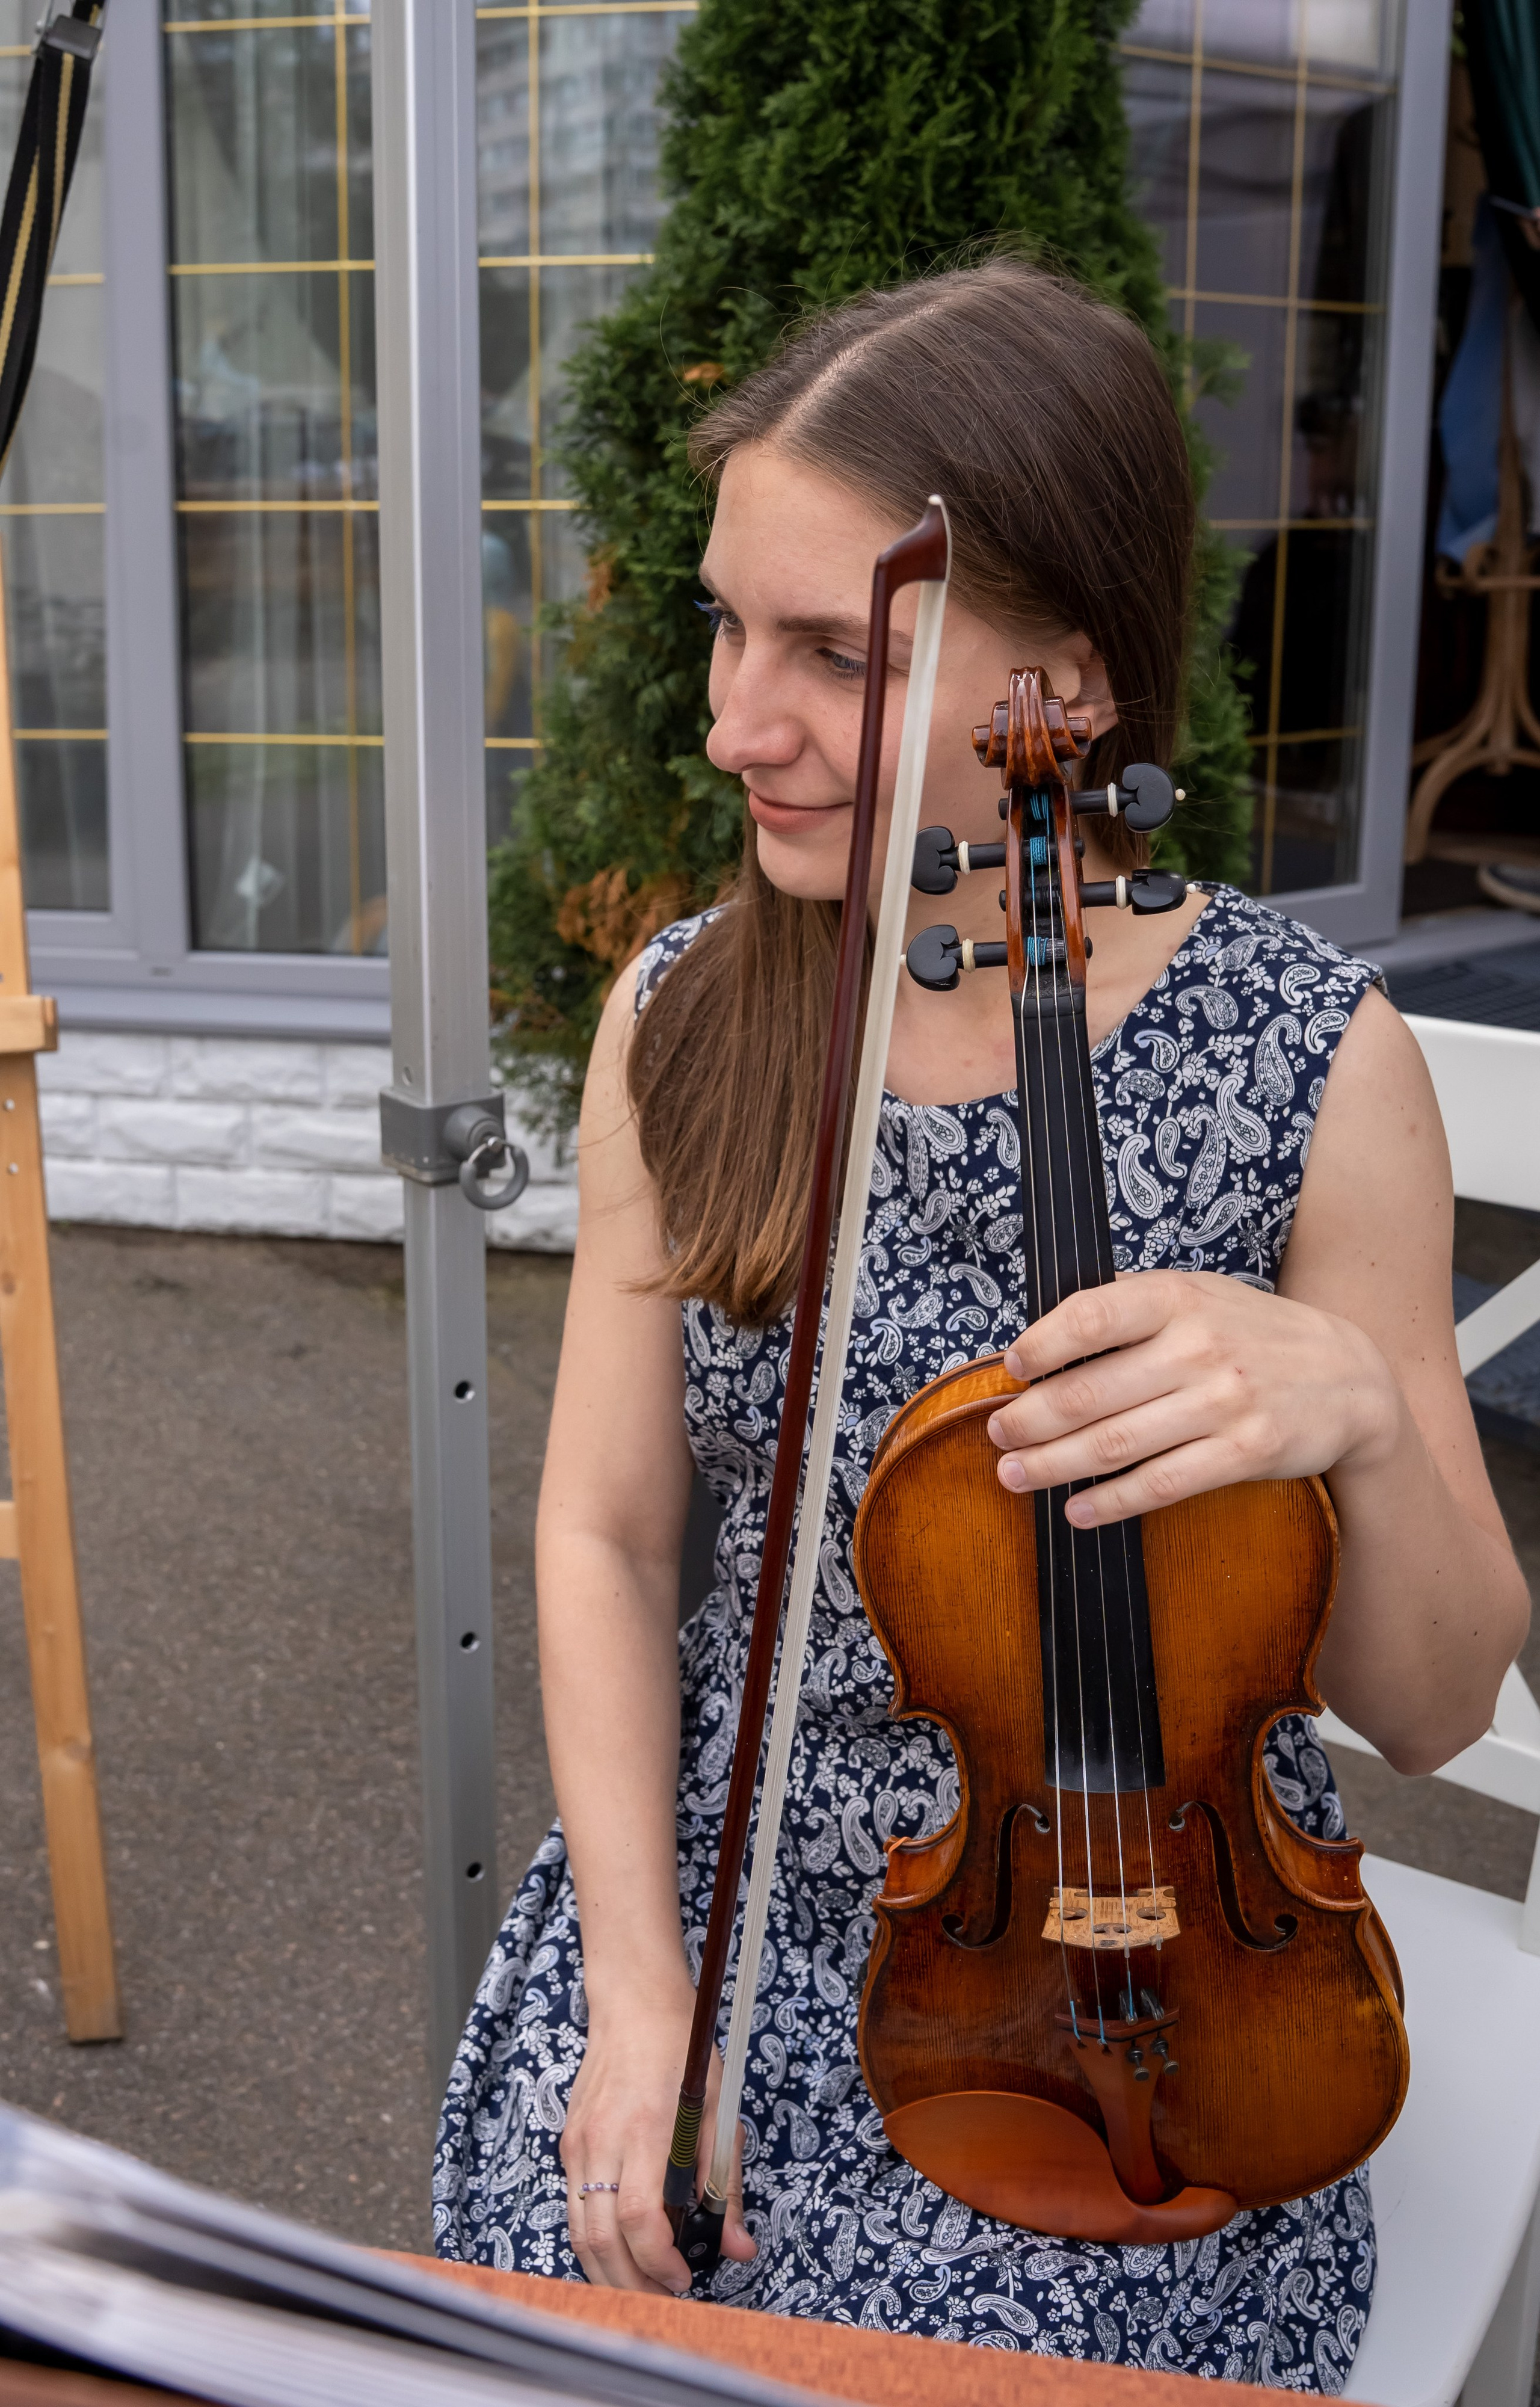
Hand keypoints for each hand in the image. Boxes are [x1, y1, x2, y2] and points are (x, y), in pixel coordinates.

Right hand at [560, 1995, 756, 2292]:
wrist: (634, 2005)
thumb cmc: (683, 2053)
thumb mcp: (721, 2114)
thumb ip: (726, 2186)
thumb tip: (739, 2247)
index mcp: (645, 2130)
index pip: (638, 2218)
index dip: (659, 2261)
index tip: (684, 2279)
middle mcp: (602, 2141)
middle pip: (600, 2239)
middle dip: (632, 2284)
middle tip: (666, 2298)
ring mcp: (578, 2145)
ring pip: (579, 2233)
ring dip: (609, 2273)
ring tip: (645, 2286)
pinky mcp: (569, 2145)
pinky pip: (574, 2209)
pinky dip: (595, 2242)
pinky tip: (622, 2251)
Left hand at [986, 1270, 1401, 1527]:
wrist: (1351, 1377)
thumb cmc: (1254, 1333)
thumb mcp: (1200, 1295)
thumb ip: (1132, 1305)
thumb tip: (1047, 1334)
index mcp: (1178, 1299)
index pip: (1090, 1317)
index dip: (1041, 1345)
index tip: (1011, 1368)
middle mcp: (1199, 1347)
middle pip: (1090, 1391)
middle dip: (1030, 1420)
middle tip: (996, 1436)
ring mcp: (1224, 1402)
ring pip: (1116, 1443)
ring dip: (1053, 1465)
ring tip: (1013, 1475)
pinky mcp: (1245, 1452)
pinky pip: (1161, 1484)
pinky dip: (1110, 1502)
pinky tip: (1077, 1511)